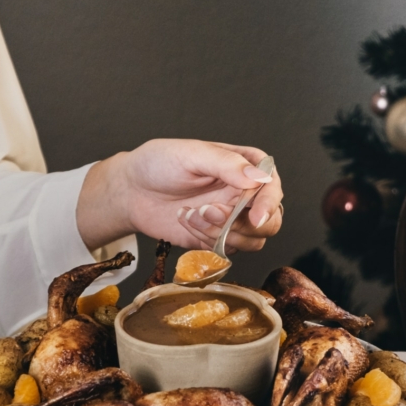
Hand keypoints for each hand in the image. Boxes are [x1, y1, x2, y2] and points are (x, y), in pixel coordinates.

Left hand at [76, 139, 283, 253]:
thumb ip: (226, 165)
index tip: (255, 217)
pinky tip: (187, 222)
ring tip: (193, 213)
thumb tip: (258, 177)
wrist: (132, 191)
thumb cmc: (159, 163)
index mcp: (246, 166)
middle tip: (212, 212)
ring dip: (222, 233)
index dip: (268, 204)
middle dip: (245, 225)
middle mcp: (245, 194)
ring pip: (252, 241)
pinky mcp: (218, 239)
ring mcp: (232, 219)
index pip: (272, 187)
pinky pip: (228, 251)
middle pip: (271, 221)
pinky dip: (207, 241)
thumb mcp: (192, 154)